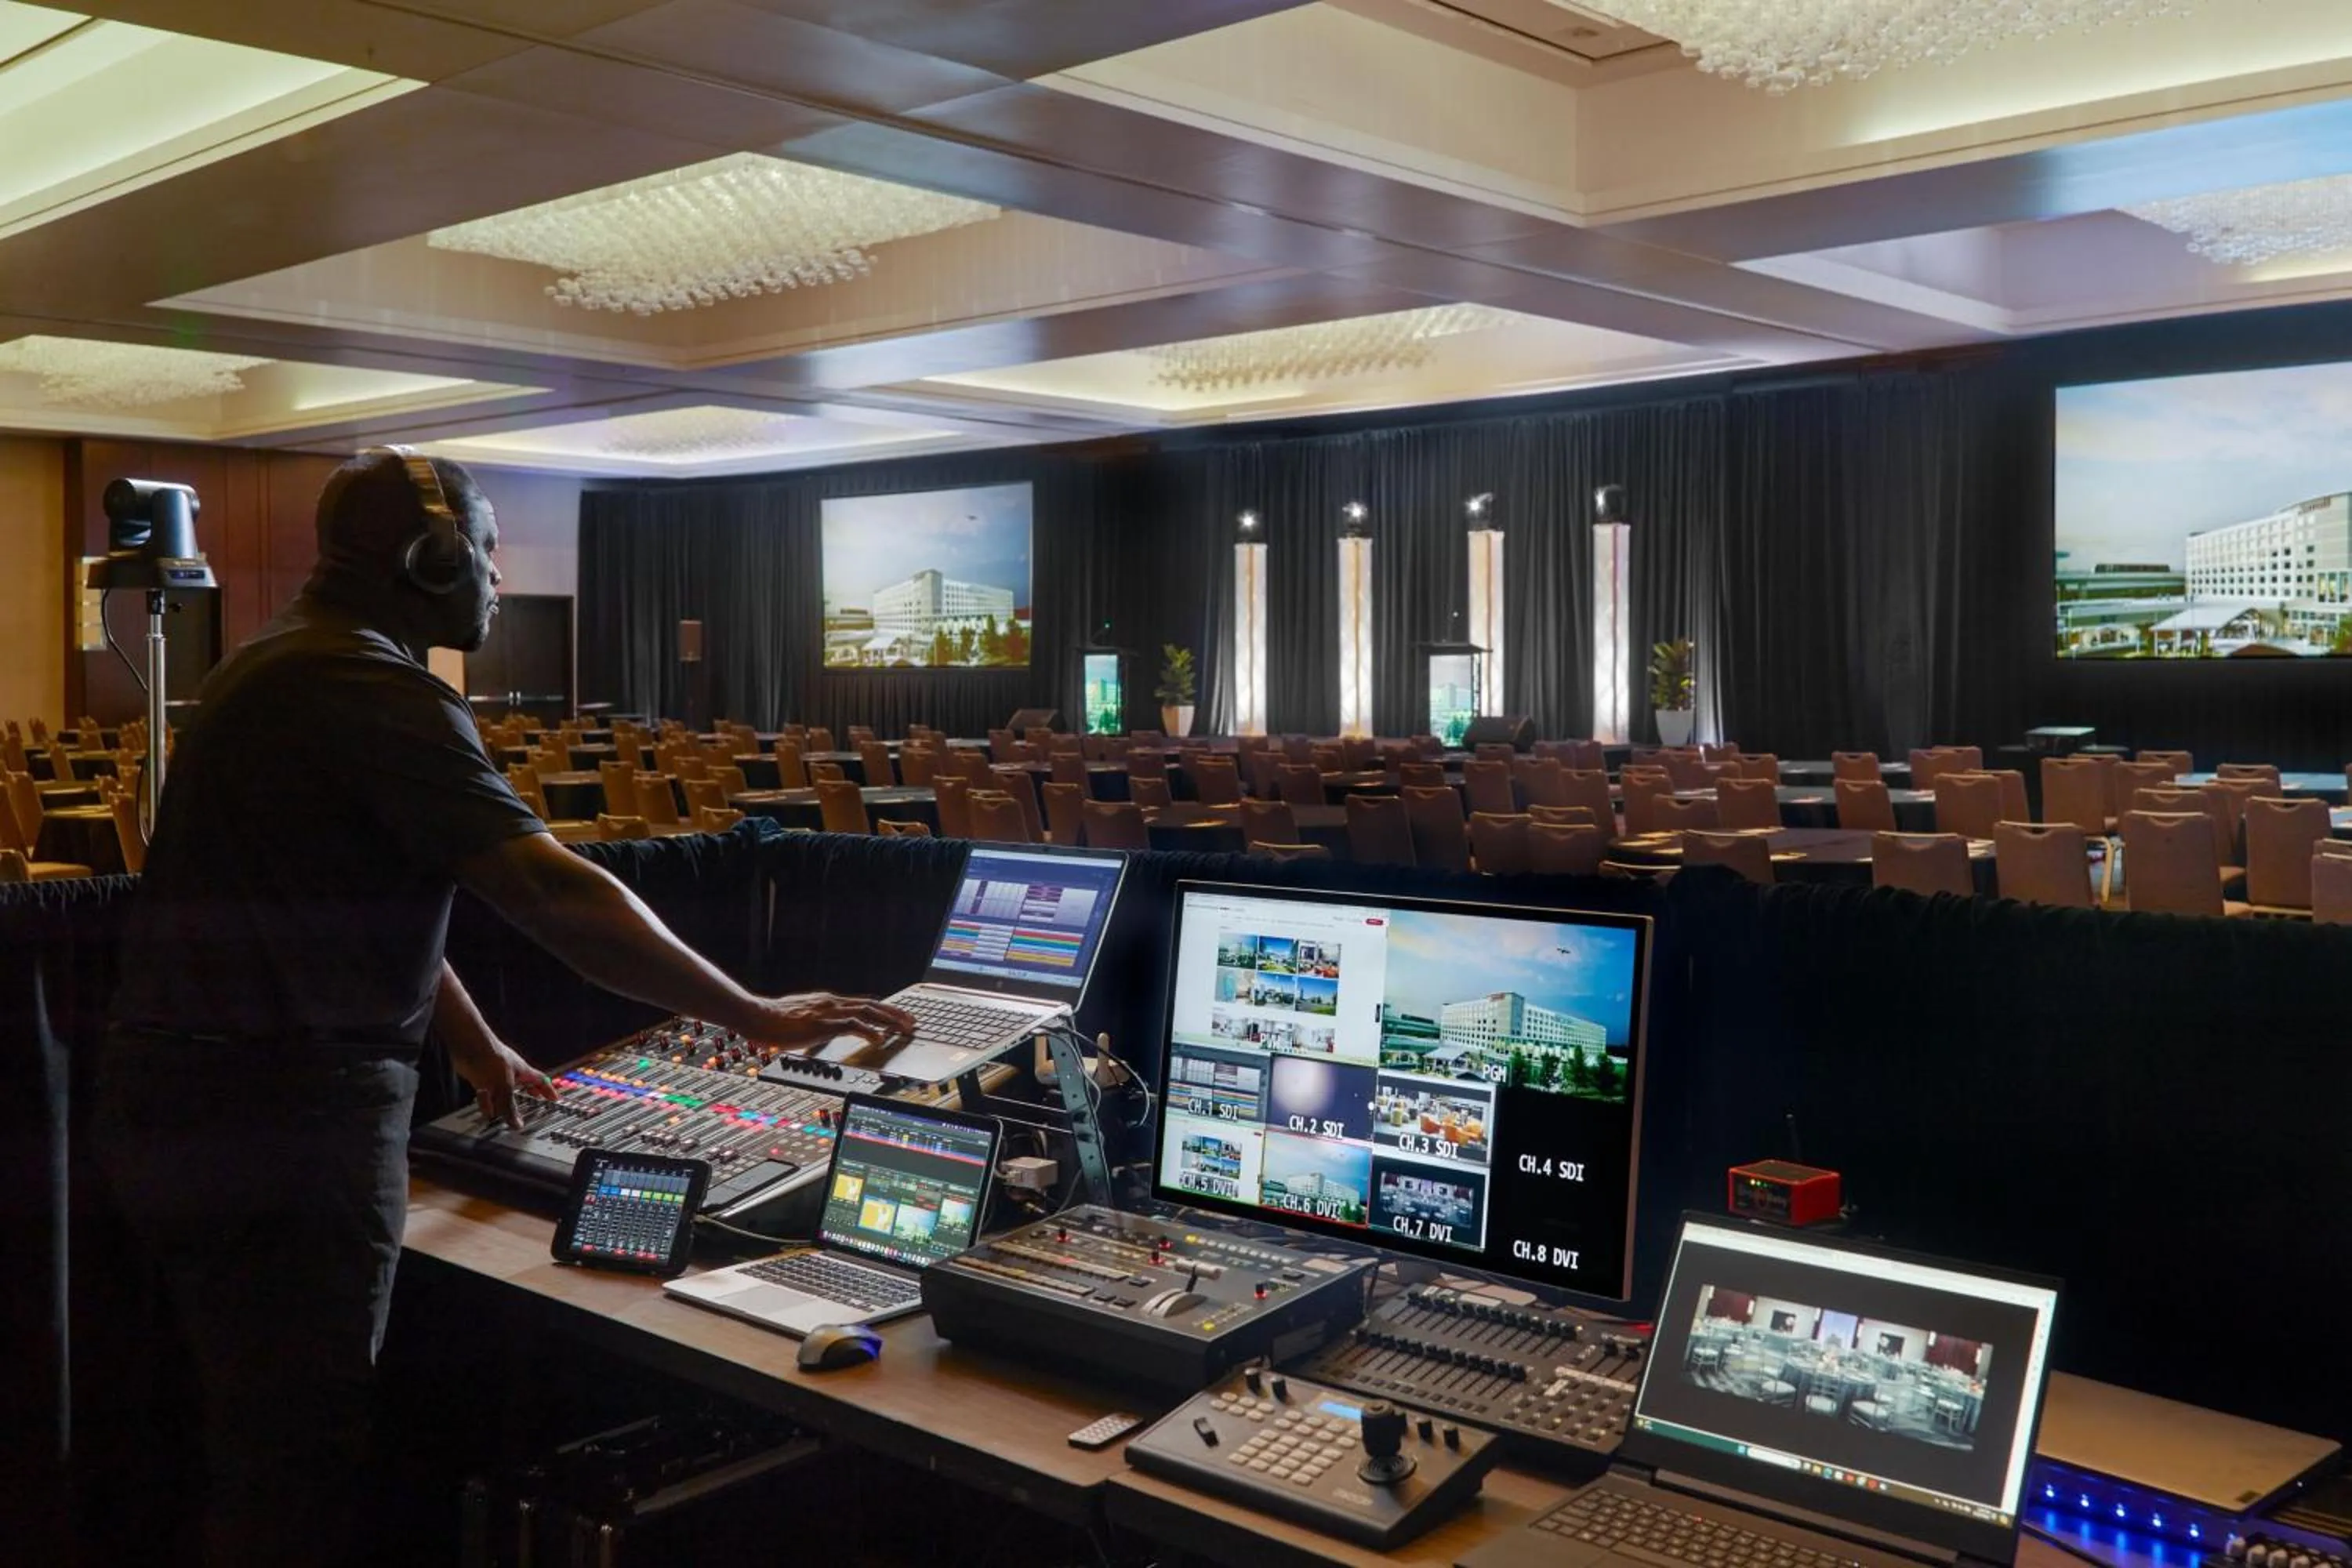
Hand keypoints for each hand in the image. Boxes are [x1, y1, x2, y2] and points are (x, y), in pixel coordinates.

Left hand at [449, 1033, 559, 1130]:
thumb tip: (517, 1124)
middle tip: (535, 1100)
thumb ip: (510, 1107)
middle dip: (529, 1093)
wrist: (469, 1046)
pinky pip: (487, 1093)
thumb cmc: (491, 1058)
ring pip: (503, 1090)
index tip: (554, 1098)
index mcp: (523, 1071)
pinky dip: (487, 1102)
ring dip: (504, 1101)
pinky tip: (485, 1109)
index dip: (549, 1090)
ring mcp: (496, 1073)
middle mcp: (511, 1072)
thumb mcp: (504, 1087)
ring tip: (504, 1112)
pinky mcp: (481, 1076)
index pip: (541, 1080)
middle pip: (524, 1084)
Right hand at [744, 991, 918, 1062]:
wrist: (757, 1016)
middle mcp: (833, 1002)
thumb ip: (819, 1019)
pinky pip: (852, 1025)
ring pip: (868, 1012)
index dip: (884, 1009)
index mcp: (829, 1001)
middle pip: (873, 1004)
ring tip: (903, 1029)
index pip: (864, 1003)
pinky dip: (868, 1031)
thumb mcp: (803, 1017)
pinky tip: (878, 1039)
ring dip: (889, 1020)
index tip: (898, 1017)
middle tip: (911, 1022)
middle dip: (895, 1013)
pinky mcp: (823, 1023)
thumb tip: (828, 1027)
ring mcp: (829, 1011)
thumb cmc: (774, 1020)